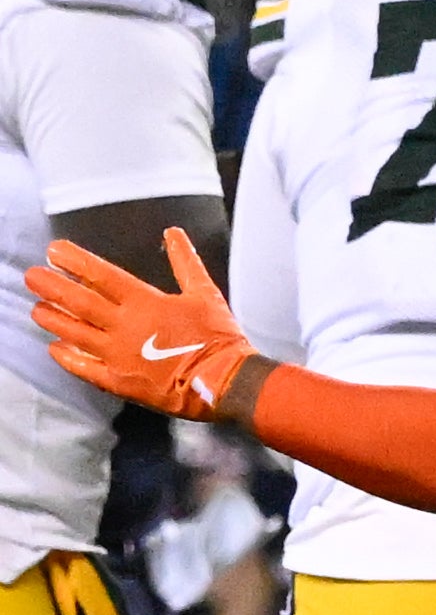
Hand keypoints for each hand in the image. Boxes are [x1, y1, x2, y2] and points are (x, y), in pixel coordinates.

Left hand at [27, 229, 252, 420]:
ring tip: (36, 309)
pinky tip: (54, 348)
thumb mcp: (205, 292)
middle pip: (80, 302)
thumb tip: (173, 233)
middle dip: (52, 287)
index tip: (54, 251)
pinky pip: (84, 368)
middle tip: (31, 276)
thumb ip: (185, 261)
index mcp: (146, 302)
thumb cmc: (218, 336)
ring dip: (54, 319)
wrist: (224, 381)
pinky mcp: (119, 380)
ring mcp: (118, 355)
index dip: (76, 262)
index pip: (102, 276)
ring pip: (75, 333)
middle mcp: (125, 327)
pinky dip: (67, 357)